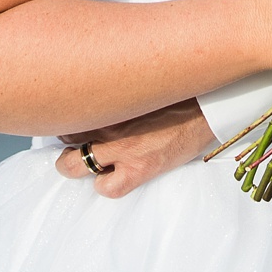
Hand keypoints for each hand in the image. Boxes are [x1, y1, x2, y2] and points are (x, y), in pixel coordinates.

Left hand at [54, 99, 217, 198]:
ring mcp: (122, 148)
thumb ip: (117, 90)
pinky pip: (106, 187)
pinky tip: (113, 175)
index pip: (71, 107)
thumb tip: (99, 92)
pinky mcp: (139, 169)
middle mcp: (110, 121)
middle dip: (65, 140)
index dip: (68, 115)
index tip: (71, 116)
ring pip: (74, 165)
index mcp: (111, 97)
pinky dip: (105, 184)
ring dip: (79, 163)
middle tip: (74, 142)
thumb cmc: (178, 93)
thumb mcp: (142, 84)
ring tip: (91, 159)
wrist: (208, 109)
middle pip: (63, 135)